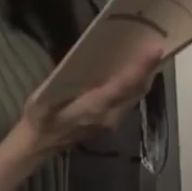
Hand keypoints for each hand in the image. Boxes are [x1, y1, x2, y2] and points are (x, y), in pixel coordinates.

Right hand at [19, 43, 162, 154]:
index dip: (141, 67)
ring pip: (135, 98)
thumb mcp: (45, 96)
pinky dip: (134, 86)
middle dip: (148, 69)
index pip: (125, 85)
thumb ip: (65, 79)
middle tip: (153, 46)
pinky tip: (129, 74)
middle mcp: (109, 116)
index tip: (154, 49)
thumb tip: (86, 59)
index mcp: (94, 108)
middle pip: (137, 91)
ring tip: (146, 56)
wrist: (37, 146)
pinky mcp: (109, 124)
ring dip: (143, 78)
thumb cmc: (39, 118)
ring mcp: (111, 122)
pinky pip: (128, 102)